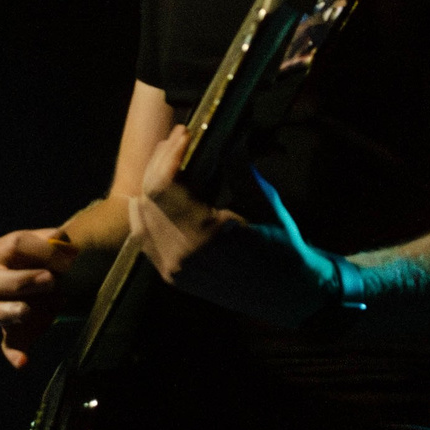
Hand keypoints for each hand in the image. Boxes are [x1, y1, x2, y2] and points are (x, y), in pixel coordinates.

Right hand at [0, 230, 80, 368]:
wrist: (67, 280)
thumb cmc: (58, 258)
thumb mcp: (61, 245)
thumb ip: (60, 242)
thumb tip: (59, 242)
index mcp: (0, 252)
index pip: (14, 245)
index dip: (43, 250)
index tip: (71, 257)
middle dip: (20, 281)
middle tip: (51, 280)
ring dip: (4, 311)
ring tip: (26, 311)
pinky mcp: (14, 332)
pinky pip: (7, 345)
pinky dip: (13, 354)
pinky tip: (23, 362)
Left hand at [128, 127, 334, 327]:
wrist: (288, 294)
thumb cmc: (283, 248)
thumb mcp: (265, 203)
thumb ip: (238, 169)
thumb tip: (226, 135)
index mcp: (204, 235)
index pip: (163, 186)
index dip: (168, 155)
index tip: (183, 135)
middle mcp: (181, 255)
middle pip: (148, 198)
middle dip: (159, 164)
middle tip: (176, 142)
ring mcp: (173, 270)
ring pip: (141, 218)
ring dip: (150, 187)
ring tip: (168, 164)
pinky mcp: (172, 278)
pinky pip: (145, 240)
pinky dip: (146, 214)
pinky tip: (157, 196)